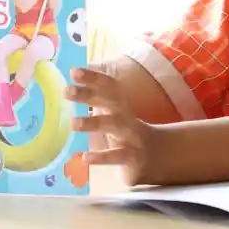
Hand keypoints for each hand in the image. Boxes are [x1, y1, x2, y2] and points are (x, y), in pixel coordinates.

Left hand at [67, 65, 166, 186]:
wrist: (162, 156)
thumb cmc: (131, 134)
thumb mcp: (118, 116)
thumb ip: (101, 103)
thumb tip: (79, 83)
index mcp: (121, 107)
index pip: (108, 87)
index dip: (92, 78)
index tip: (73, 71)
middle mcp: (127, 118)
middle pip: (110, 102)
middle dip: (89, 94)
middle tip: (66, 90)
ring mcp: (132, 137)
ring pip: (114, 126)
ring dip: (94, 123)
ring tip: (73, 123)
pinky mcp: (133, 158)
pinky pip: (117, 156)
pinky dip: (102, 156)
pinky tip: (85, 157)